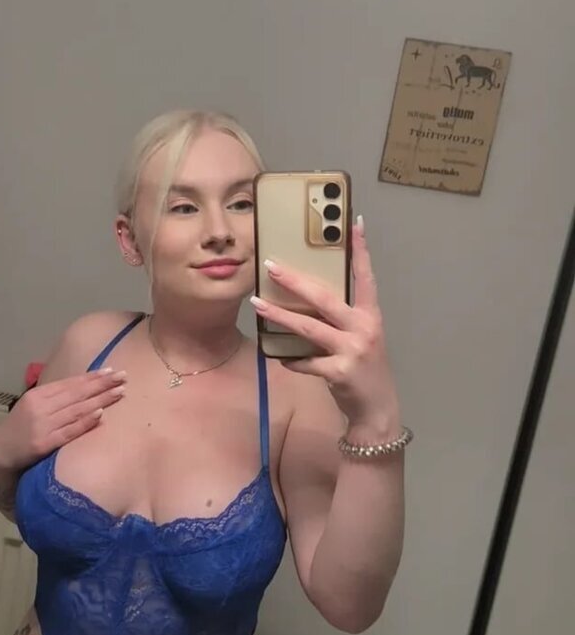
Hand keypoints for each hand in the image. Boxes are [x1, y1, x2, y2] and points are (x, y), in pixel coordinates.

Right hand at [0, 369, 126, 471]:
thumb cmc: (21, 429)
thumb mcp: (33, 407)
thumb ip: (55, 399)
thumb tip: (84, 388)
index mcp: (38, 395)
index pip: (70, 384)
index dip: (92, 377)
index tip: (112, 371)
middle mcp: (40, 407)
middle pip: (76, 394)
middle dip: (102, 385)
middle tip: (123, 377)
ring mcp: (42, 425)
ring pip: (76, 410)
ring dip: (100, 400)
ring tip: (119, 392)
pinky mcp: (43, 443)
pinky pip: (69, 431)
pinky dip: (85, 422)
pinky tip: (101, 413)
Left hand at [250, 216, 400, 433]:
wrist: (377, 410)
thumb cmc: (365, 370)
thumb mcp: (362, 339)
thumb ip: (342, 319)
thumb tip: (308, 298)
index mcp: (370, 316)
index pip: (365, 276)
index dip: (360, 250)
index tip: (353, 224)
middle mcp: (363, 329)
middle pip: (325, 298)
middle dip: (295, 281)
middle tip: (271, 266)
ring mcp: (352, 350)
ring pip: (309, 328)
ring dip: (279, 315)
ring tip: (257, 304)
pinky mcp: (339, 372)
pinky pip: (306, 362)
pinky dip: (290, 359)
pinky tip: (277, 356)